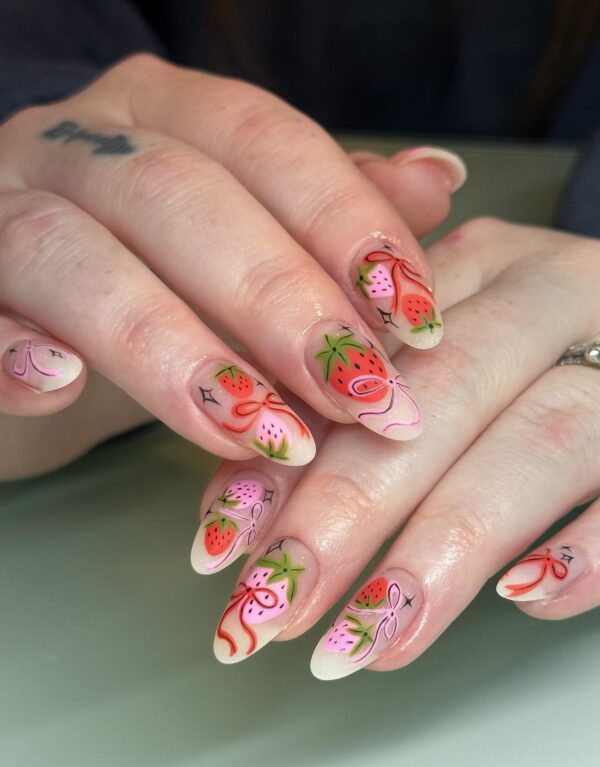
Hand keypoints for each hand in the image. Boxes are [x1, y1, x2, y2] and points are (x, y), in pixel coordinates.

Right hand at [0, 53, 464, 476]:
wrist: (17, 320)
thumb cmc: (145, 282)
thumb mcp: (243, 248)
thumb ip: (327, 214)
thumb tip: (438, 180)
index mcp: (157, 115)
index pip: (263, 141)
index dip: (343, 225)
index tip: (415, 319)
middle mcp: (71, 144)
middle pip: (180, 197)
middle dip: (280, 302)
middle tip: (360, 396)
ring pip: (74, 255)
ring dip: (175, 350)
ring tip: (265, 434)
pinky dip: (11, 350)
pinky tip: (60, 384)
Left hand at [193, 218, 599, 675]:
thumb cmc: (525, 362)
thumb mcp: (434, 360)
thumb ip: (336, 422)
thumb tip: (238, 521)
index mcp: (477, 266)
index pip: (361, 356)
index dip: (289, 452)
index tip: (225, 547)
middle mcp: (553, 295)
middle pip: (441, 395)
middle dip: (347, 511)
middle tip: (277, 607)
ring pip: (536, 441)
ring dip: (441, 551)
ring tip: (366, 641)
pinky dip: (585, 552)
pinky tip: (523, 600)